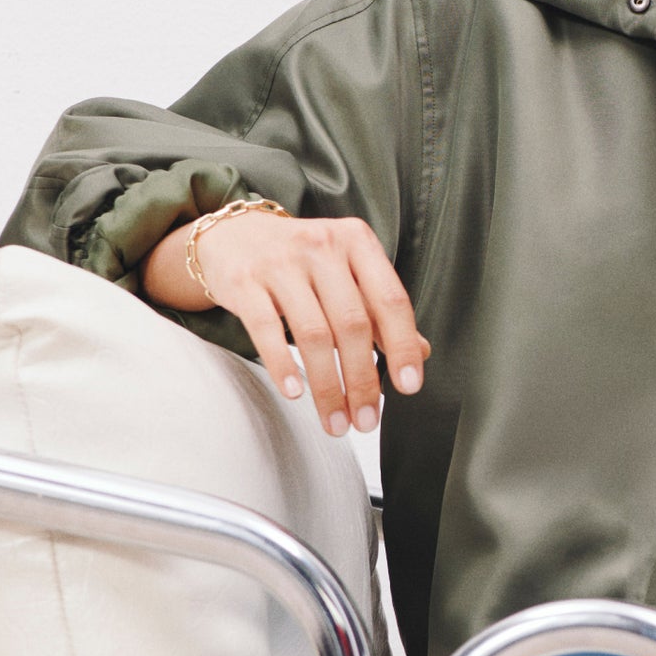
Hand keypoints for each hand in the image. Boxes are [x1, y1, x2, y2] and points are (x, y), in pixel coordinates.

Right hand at [143, 210, 427, 435]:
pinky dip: (282, 365)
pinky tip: (295, 392)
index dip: (403, 346)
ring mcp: (280, 262)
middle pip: (352, 324)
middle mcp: (321, 246)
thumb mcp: (346, 272)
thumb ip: (380, 310)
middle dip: (362, 380)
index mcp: (356, 242)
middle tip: (367, 420)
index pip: (390, 300)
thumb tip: (421, 352)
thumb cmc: (301, 261)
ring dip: (327, 386)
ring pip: (313, 334)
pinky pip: (267, 329)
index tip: (408, 386)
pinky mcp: (244, 282)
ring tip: (335, 421)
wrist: (234, 235)